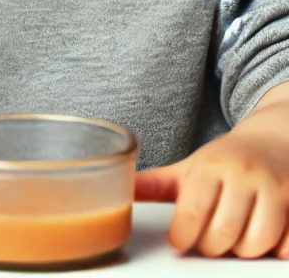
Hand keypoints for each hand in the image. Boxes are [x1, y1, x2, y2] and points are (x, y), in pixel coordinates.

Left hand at [136, 129, 288, 258]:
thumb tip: (120, 190)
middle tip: (207, 243)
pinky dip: (274, 251)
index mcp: (211, 166)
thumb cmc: (226, 160)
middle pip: (223, 232)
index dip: (183, 235)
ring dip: (242, 251)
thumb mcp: (190, 167)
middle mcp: (243, 175)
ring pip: (256, 243)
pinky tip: (262, 240)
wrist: (275, 140)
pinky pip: (286, 246)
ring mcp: (275, 189)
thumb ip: (156, 183)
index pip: (192, 210)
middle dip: (211, 247)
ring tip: (233, 242)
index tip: (178, 244)